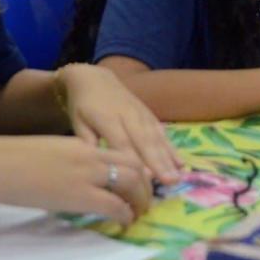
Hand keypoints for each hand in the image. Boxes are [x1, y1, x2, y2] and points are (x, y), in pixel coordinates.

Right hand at [0, 135, 151, 224]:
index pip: (123, 153)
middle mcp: (91, 156)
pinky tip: (124, 222)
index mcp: (82, 145)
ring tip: (138, 214)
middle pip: (135, 167)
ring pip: (132, 183)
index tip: (138, 184)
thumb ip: (71, 163)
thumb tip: (79, 181)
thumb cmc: (11, 161)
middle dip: (145, 186)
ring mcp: (86, 175)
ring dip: (140, 201)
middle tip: (144, 202)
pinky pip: (114, 205)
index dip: (137, 170)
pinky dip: (125, 215)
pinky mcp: (78, 196)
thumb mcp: (50, 154)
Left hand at [58, 64, 181, 184]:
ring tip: (177, 177)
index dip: (133, 161)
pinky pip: (161, 132)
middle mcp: (128, 116)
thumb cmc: (83, 105)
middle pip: (144, 141)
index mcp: (107, 119)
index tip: (143, 181)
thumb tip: (98, 167)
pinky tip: (180, 162)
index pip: (122, 143)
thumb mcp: (78, 123)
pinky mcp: (149, 114)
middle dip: (158, 163)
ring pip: (156, 137)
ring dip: (168, 158)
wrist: (94, 78)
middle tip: (170, 182)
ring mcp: (141, 114)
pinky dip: (171, 147)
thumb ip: (88, 144)